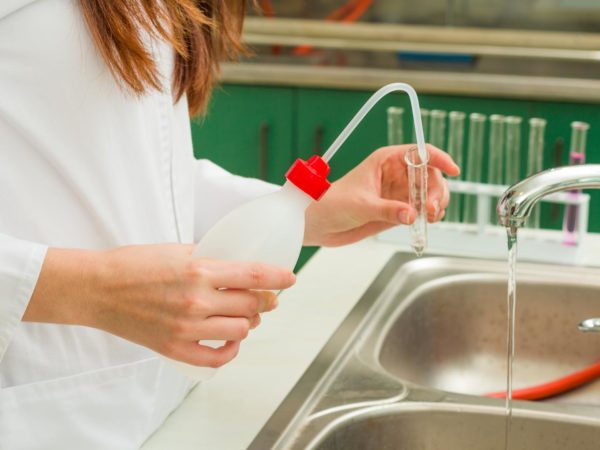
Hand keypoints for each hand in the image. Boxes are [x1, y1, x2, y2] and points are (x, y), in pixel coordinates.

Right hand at [24, 244, 295, 367]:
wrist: (98, 289)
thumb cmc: (135, 264)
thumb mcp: (178, 250)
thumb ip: (212, 259)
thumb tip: (241, 267)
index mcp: (200, 271)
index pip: (255, 276)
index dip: (279, 278)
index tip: (291, 279)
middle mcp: (197, 301)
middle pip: (253, 305)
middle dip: (266, 301)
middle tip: (267, 298)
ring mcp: (186, 328)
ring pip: (241, 331)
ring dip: (249, 322)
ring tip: (245, 316)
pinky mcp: (175, 348)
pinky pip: (217, 358)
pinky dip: (230, 351)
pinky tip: (230, 341)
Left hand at [304, 144, 459, 246]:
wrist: (319, 224)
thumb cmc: (331, 204)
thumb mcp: (361, 205)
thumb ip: (388, 210)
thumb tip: (411, 215)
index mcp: (386, 160)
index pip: (420, 152)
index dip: (438, 158)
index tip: (452, 170)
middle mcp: (395, 174)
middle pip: (430, 175)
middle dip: (436, 190)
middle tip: (431, 208)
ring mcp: (398, 193)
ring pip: (429, 193)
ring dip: (436, 204)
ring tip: (430, 217)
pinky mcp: (398, 210)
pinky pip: (421, 210)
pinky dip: (429, 216)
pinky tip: (427, 222)